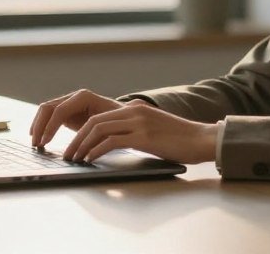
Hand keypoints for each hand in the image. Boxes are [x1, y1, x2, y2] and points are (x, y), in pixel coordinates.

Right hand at [30, 89, 124, 148]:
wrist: (124, 116)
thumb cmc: (119, 123)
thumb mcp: (110, 129)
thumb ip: (96, 138)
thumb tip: (83, 153)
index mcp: (84, 97)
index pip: (60, 110)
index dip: (50, 127)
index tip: (45, 142)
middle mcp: (74, 97)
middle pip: (49, 108)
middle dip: (40, 126)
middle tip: (36, 144)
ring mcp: (69, 102)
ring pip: (45, 110)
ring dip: (38, 126)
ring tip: (35, 143)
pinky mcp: (67, 111)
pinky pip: (48, 115)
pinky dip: (41, 125)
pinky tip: (38, 138)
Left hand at [62, 101, 218, 164]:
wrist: (203, 139)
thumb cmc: (179, 140)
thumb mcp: (152, 130)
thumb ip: (133, 131)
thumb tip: (111, 144)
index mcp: (134, 108)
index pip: (98, 116)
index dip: (81, 130)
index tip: (72, 145)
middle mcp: (134, 110)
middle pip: (94, 121)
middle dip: (76, 139)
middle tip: (67, 154)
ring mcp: (139, 122)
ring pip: (99, 129)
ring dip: (82, 145)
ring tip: (74, 159)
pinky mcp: (144, 136)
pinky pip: (112, 141)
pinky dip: (96, 151)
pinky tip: (90, 160)